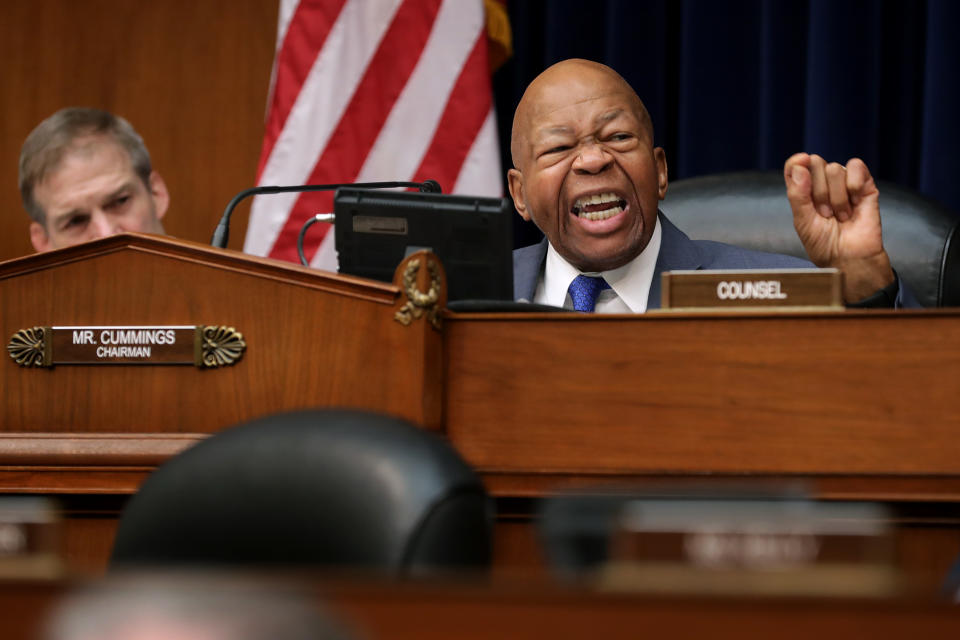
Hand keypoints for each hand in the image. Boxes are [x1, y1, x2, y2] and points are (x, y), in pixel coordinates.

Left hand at [784, 153, 894, 301]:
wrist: (849, 257)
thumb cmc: (824, 243)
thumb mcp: (802, 221)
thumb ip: (797, 194)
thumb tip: (799, 166)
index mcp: (804, 191)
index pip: (795, 165)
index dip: (796, 162)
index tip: (801, 163)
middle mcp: (823, 183)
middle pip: (815, 164)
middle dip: (818, 191)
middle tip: (824, 213)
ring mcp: (844, 183)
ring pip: (834, 169)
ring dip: (836, 197)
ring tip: (840, 215)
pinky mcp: (865, 184)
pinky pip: (856, 166)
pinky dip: (853, 185)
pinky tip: (855, 202)